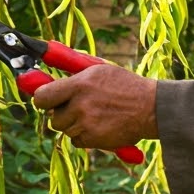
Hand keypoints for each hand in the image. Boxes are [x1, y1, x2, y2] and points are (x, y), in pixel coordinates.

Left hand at [29, 60, 157, 150]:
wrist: (151, 108)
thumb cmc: (124, 85)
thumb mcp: (98, 69)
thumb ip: (71, 68)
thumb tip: (46, 53)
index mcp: (79, 85)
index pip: (42, 97)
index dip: (42, 99)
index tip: (46, 99)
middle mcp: (80, 106)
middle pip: (53, 117)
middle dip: (62, 113)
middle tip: (79, 106)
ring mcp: (86, 125)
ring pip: (65, 130)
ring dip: (74, 125)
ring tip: (95, 115)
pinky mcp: (94, 140)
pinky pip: (76, 141)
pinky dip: (84, 136)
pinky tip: (100, 125)